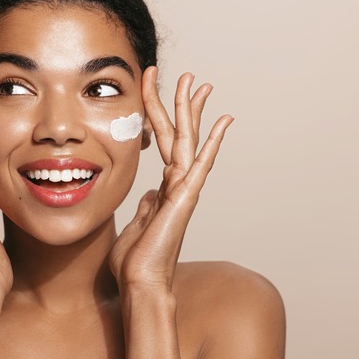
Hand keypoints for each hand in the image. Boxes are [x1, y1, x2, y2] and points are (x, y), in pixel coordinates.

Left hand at [109, 67, 232, 290]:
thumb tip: (151, 194)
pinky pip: (199, 165)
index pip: (163, 143)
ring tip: (196, 83)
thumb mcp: (136, 225)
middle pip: (179, 134)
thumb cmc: (136, 261)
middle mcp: (177, 185)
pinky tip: (222, 122)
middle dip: (180, 103)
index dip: (158, 116)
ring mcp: (184, 191)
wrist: (140, 283)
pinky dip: (210, 143)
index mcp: (163, 188)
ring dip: (191, 111)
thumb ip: (147, 207)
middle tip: (186, 75)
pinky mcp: (185, 199)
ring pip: (188, 141)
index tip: (157, 94)